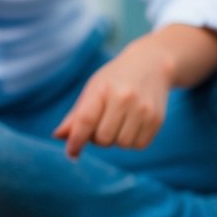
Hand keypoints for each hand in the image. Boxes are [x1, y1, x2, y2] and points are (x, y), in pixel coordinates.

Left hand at [52, 39, 172, 158]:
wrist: (152, 64)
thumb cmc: (115, 79)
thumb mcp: (93, 89)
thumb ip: (76, 115)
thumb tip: (58, 137)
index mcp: (102, 88)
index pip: (85, 120)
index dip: (76, 140)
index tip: (71, 152)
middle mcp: (124, 98)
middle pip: (103, 138)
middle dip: (98, 138)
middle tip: (101, 123)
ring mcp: (143, 109)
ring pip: (121, 144)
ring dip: (115, 139)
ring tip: (117, 122)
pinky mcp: (157, 119)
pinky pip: (139, 145)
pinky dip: (131, 141)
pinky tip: (131, 124)